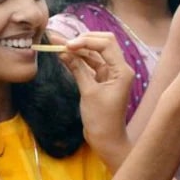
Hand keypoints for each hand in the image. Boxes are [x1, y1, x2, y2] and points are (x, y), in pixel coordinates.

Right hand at [59, 32, 132, 150]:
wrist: (106, 139)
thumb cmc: (100, 119)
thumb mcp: (88, 92)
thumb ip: (77, 69)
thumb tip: (63, 51)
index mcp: (122, 70)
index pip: (106, 44)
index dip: (86, 41)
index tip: (67, 45)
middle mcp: (119, 68)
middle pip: (103, 43)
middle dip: (83, 40)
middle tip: (62, 42)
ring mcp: (111, 74)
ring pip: (95, 53)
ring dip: (79, 49)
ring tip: (58, 44)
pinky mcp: (103, 79)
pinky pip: (91, 64)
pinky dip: (79, 60)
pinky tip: (65, 56)